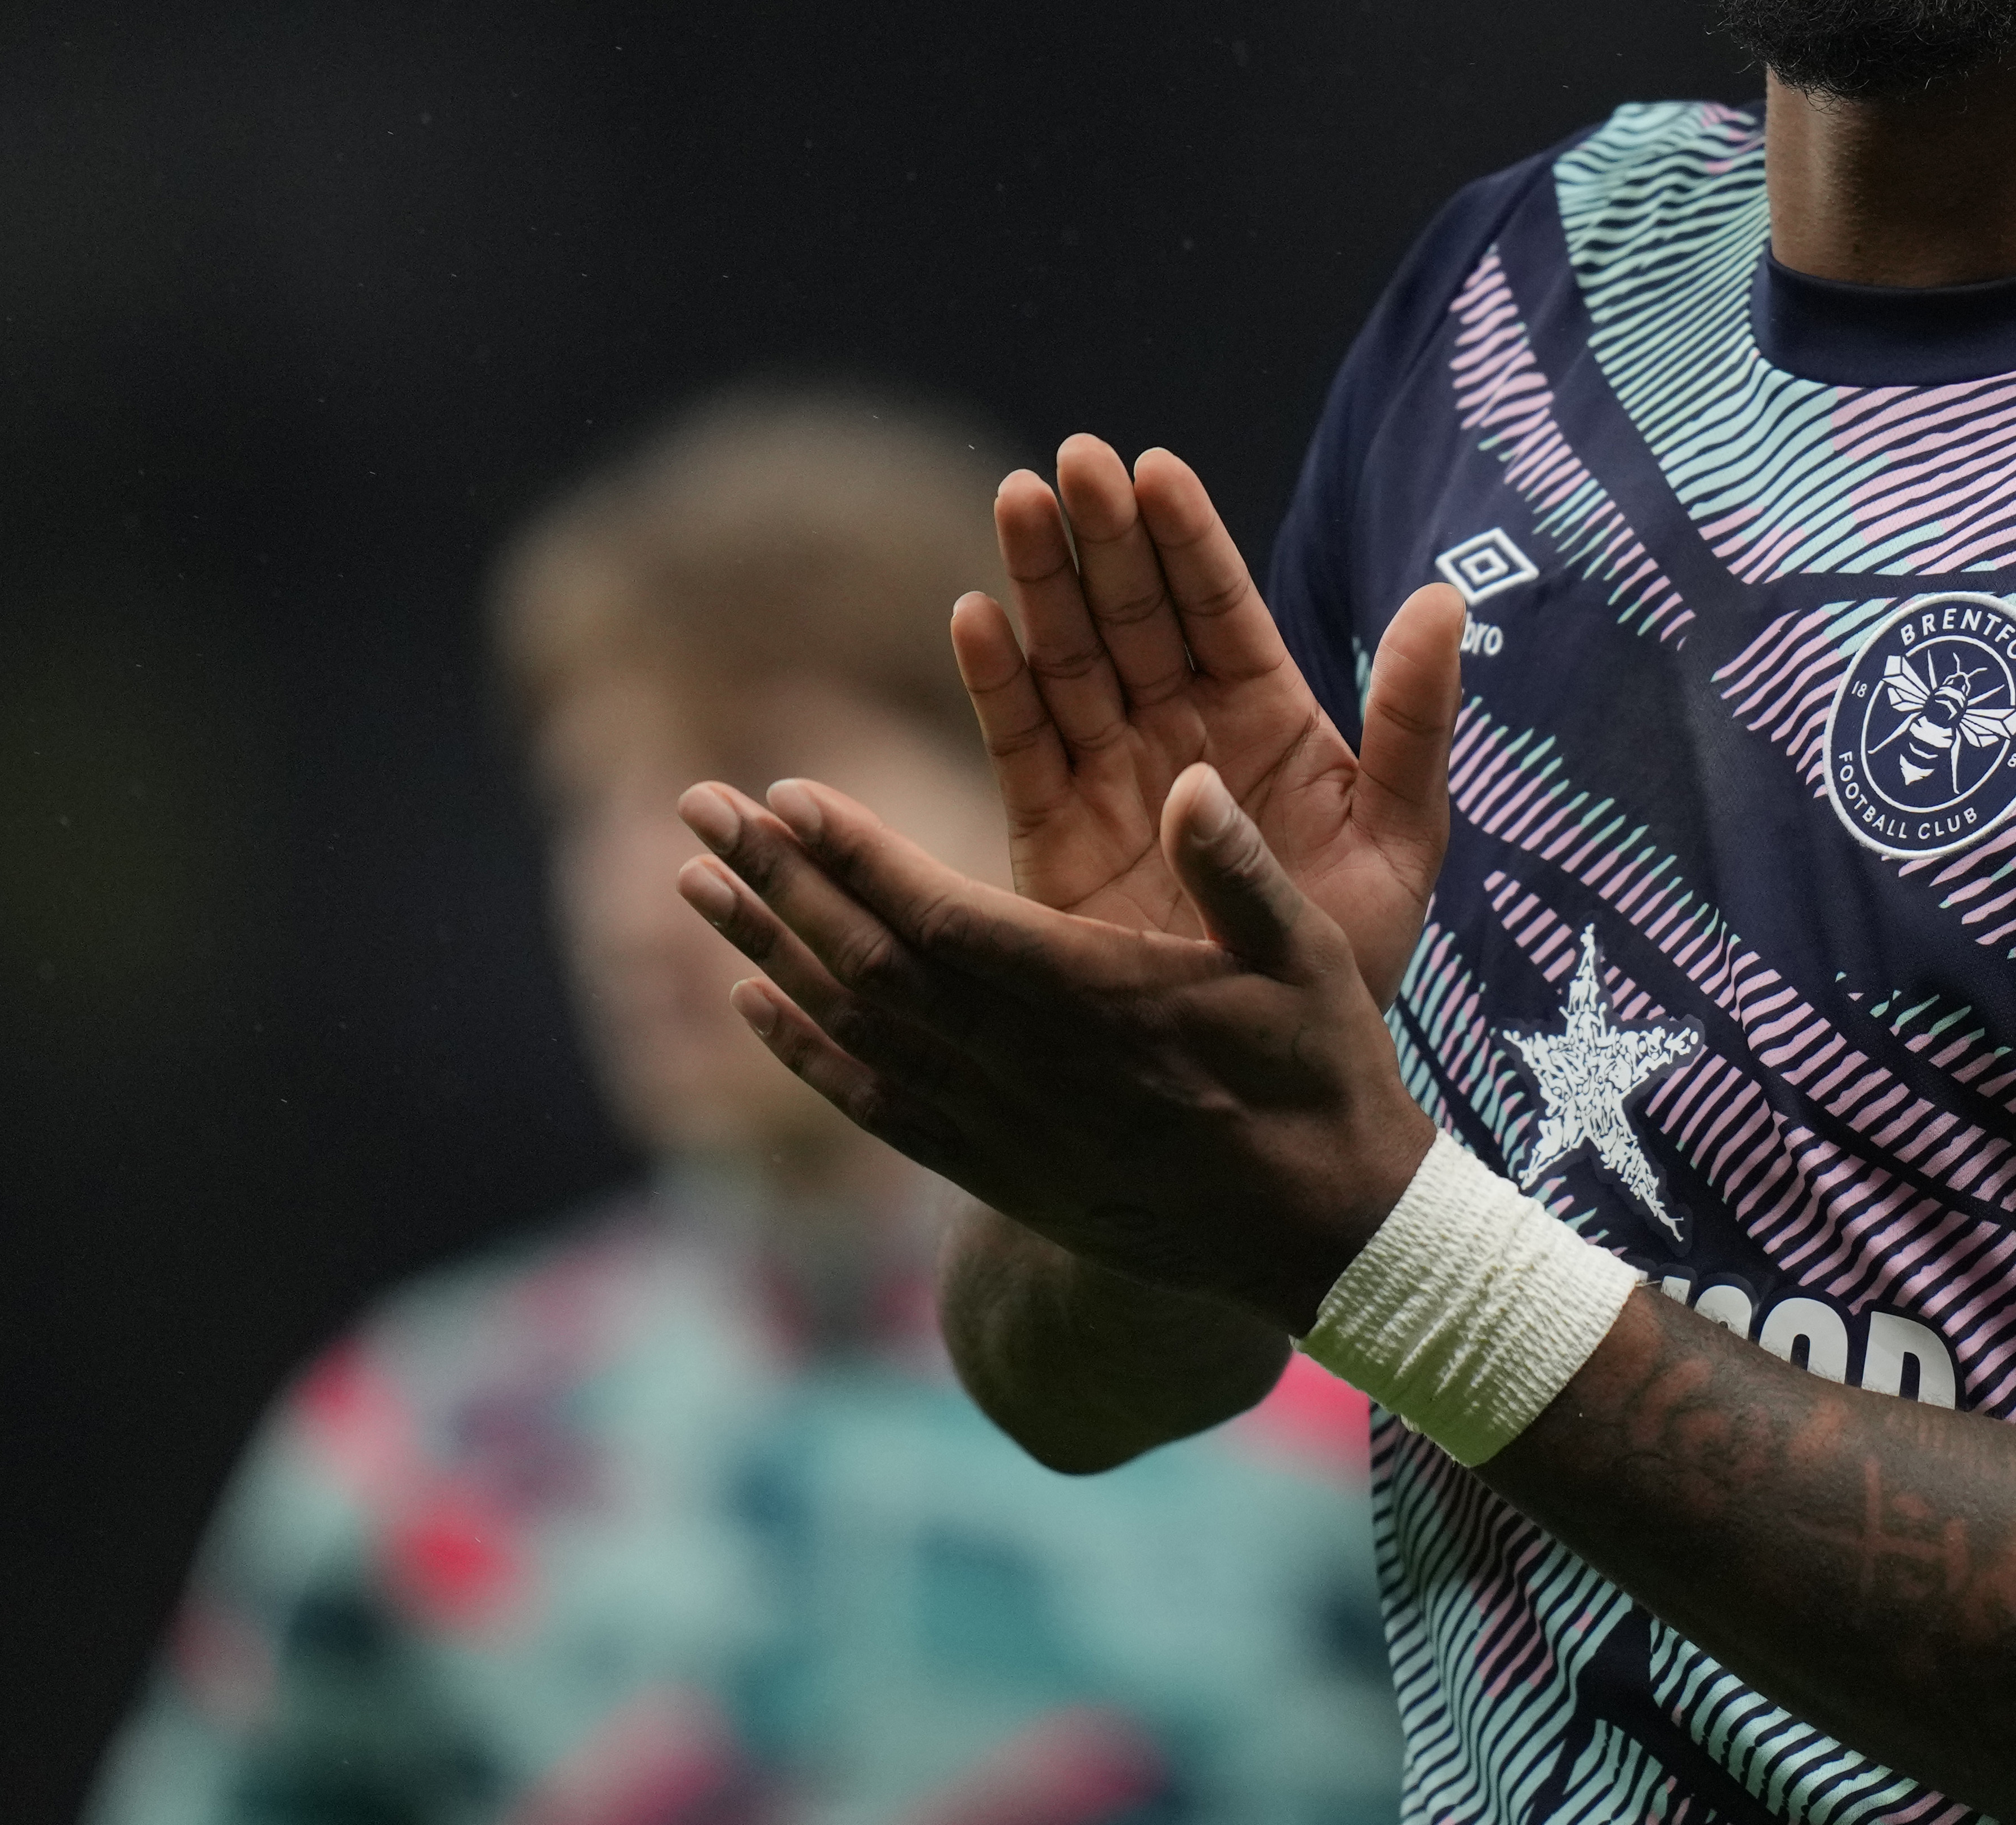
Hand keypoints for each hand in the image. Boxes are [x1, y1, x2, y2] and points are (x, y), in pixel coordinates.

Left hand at [671, 441, 1463, 1325]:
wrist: (1320, 1235)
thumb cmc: (1323, 1076)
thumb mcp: (1311, 959)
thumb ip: (1240, 871)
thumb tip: (1192, 779)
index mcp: (1099, 1007)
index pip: (943, 925)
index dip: (859, 858)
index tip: (787, 793)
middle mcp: (1029, 1072)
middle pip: (868, 966)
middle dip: (778, 879)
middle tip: (697, 804)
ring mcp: (1002, 1129)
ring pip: (854, 1030)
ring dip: (766, 947)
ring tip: (692, 877)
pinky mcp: (996, 1169)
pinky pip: (871, 1106)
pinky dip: (801, 1048)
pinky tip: (746, 996)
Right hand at [961, 437, 1454, 1002]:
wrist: (1282, 1070)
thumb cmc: (1353, 953)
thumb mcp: (1405, 835)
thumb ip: (1417, 719)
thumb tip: (1447, 597)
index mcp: (1267, 718)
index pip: (1221, 608)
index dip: (1188, 540)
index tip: (1157, 469)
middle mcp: (1181, 732)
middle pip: (1135, 616)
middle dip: (1105, 537)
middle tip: (1075, 460)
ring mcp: (1113, 779)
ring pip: (1070, 660)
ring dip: (1041, 582)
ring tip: (1016, 500)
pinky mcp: (1054, 838)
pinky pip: (1021, 747)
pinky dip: (997, 684)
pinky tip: (977, 618)